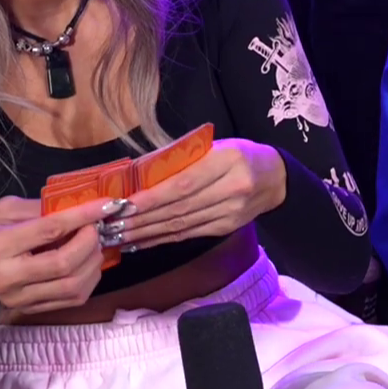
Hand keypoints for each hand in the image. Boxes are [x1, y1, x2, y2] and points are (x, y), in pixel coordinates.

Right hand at [0, 196, 111, 314]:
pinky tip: (87, 262)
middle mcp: (7, 277)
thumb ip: (35, 208)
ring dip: (94, 262)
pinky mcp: (27, 308)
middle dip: (90, 241)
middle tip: (95, 225)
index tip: (106, 204)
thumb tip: (73, 205)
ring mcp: (18, 298)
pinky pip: (70, 299)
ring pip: (73, 286)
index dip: (82, 216)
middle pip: (65, 263)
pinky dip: (88, 279)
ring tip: (92, 243)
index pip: (49, 230)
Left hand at [117, 138, 288, 251]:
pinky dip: (162, 239)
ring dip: (147, 232)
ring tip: (119, 236)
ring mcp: (230, 212)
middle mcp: (231, 189)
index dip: (153, 197)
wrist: (276, 178)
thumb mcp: (216, 146)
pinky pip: (188, 234)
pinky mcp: (225, 227)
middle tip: (111, 225)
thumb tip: (139, 173)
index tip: (125, 204)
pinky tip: (142, 241)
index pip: (183, 183)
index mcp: (227, 161)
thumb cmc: (240, 155)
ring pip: (181, 225)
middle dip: (142, 219)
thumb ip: (183, 158)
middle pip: (179, 208)